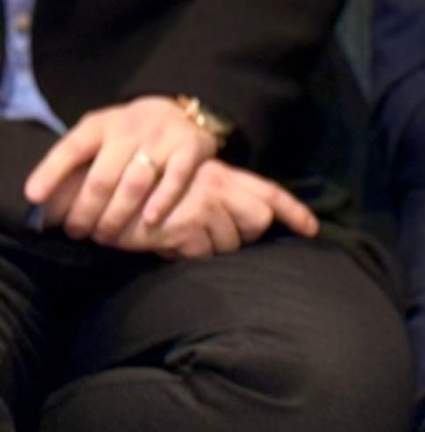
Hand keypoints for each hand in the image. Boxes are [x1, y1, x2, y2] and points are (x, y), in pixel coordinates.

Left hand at [24, 96, 221, 243]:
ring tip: (104, 235)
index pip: (72, 148)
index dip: (51, 172)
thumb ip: (74, 159)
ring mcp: (162, 137)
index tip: (35, 197)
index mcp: (101, 125)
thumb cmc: (128, 134)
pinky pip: (175, 178)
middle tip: (76, 232)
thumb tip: (40, 197)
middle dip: (85, 211)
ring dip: (116, 214)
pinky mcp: (190, 147)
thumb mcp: (99, 134)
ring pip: (135, 183)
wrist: (180, 112)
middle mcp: (130, 128)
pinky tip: (148, 221)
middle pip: (102, 178)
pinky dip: (161, 201)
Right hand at [81, 159, 317, 259]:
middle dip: (242, 234)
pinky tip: (169, 242)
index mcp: (224, 175)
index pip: (270, 194)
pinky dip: (188, 255)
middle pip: (257, 222)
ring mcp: (204, 207)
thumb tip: (248, 228)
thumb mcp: (191, 189)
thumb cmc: (149, 195)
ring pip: (231, 244)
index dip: (294, 212)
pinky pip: (203, 255)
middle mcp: (219, 187)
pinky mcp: (186, 227)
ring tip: (183, 233)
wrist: (104, 192)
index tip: (312, 229)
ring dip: (212, 246)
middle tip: (210, 231)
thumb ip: (223, 201)